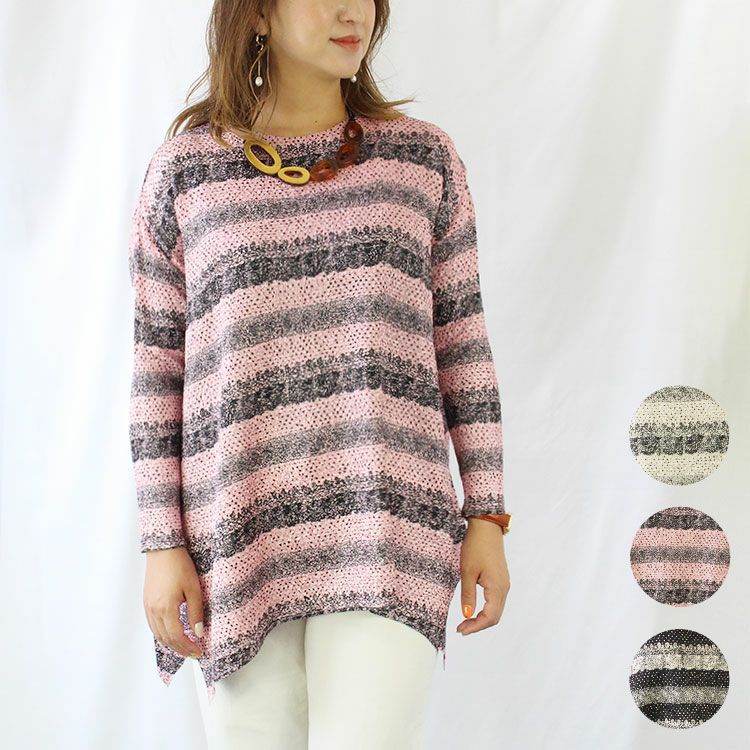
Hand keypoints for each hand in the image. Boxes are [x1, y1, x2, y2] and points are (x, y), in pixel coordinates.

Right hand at [143, 547, 204, 657]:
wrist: (163, 550)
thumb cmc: (180, 566)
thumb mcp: (194, 589)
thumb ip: (196, 613)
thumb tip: (199, 633)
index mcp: (166, 609)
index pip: (178, 637)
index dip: (189, 647)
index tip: (199, 652)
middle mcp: (154, 611)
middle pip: (167, 639)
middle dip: (181, 649)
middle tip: (193, 653)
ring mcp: (148, 607)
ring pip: (158, 634)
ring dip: (171, 644)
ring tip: (184, 647)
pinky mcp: (146, 602)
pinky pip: (153, 625)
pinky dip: (162, 634)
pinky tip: (171, 634)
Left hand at [456, 517, 509, 635]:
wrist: (486, 527)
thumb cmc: (476, 546)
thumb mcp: (467, 571)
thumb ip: (468, 595)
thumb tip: (466, 615)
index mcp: (497, 588)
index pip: (489, 617)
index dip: (475, 627)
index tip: (460, 630)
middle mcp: (504, 588)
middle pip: (495, 617)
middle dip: (478, 625)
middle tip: (461, 629)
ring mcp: (504, 583)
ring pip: (496, 610)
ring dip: (482, 618)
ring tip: (465, 621)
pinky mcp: (500, 579)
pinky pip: (496, 601)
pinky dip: (486, 609)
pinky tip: (474, 609)